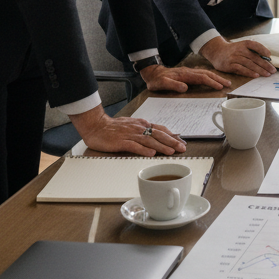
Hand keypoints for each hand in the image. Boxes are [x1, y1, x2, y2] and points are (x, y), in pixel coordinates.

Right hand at [69, 105, 186, 156]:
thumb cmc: (113, 127)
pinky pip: (134, 146)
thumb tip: (157, 134)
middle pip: (158, 135)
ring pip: (149, 140)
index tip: (182, 141)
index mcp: (142, 125)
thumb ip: (144, 130)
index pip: (160, 129)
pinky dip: (143, 150)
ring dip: (161, 146)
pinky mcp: (121, 141)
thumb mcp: (132, 125)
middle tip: (182, 148)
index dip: (172, 136)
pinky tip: (151, 153)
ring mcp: (130, 134)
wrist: (96, 125)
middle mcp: (138, 128)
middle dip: (172, 141)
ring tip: (171, 152)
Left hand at [139, 63, 228, 93]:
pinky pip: (202, 73)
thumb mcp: (161, 84)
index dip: (211, 82)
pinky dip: (211, 76)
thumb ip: (173, 85)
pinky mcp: (188, 73)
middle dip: (218, 79)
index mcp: (184, 75)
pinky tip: (214, 78)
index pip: (201, 78)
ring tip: (225, 81)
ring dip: (216, 77)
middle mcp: (189, 72)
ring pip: (206, 73)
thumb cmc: (157, 80)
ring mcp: (189, 72)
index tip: (220, 87)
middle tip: (228, 84)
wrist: (153, 73)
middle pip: (207, 74)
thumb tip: (185, 88)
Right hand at [198, 36, 275, 76]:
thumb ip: (252, 51)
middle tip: (273, 70)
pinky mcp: (230, 65)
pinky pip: (241, 69)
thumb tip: (266, 59)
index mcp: (244, 44)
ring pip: (249, 64)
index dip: (263, 50)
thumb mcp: (242, 46)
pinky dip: (249, 72)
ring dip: (260, 70)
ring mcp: (234, 57)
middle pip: (254, 57)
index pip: (255, 45)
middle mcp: (239, 49)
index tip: (270, 56)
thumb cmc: (233, 50)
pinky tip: (256, 75)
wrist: (217, 52)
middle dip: (265, 64)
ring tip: (267, 74)